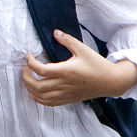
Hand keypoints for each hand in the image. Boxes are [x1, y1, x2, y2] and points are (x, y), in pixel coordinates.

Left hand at [22, 30, 136, 106]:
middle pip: (37, 86)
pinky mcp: (68, 99)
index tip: (28, 56)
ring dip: (30, 89)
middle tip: (24, 69)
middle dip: (26, 78)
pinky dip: (39, 99)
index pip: (41, 70)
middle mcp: (64, 84)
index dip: (30, 63)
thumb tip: (54, 32)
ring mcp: (66, 94)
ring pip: (41, 96)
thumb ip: (67, 40)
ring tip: (27, 79)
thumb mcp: (83, 49)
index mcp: (66, 71)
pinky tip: (33, 94)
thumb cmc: (97, 64)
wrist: (111, 81)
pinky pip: (50, 103)